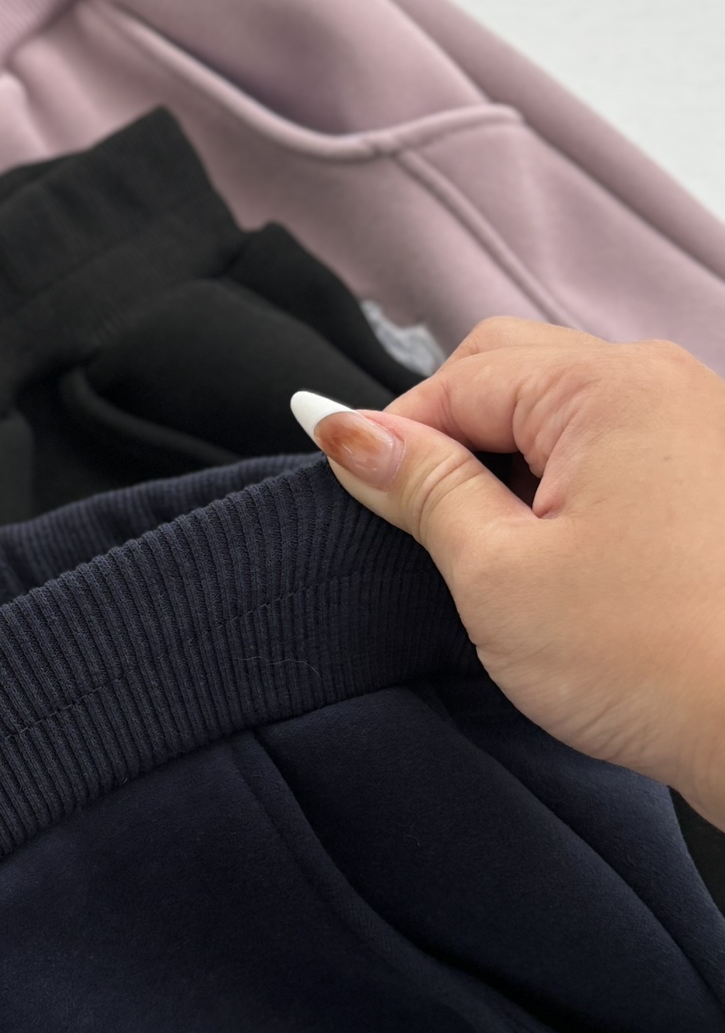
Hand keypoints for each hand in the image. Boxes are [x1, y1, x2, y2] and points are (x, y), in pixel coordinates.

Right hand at [293, 319, 724, 826]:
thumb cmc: (649, 661)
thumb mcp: (498, 574)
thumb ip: (420, 489)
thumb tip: (345, 431)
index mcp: (609, 387)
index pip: (460, 379)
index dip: (393, 435)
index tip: (354, 495)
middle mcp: (666, 384)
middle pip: (515, 372)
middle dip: (452, 434)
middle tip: (422, 524)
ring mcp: (704, 427)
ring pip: (565, 411)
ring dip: (510, 461)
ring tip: (495, 548)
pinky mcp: (719, 480)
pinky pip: (616, 447)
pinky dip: (565, 482)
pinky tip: (559, 556)